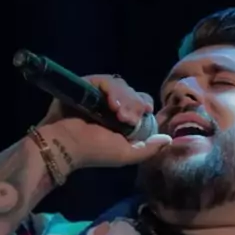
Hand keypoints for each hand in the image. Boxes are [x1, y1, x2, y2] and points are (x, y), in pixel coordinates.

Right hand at [37, 75, 171, 170]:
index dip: (144, 106)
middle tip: (127, 119)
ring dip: (125, 98)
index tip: (142, 113)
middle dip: (135, 104)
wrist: (65, 144)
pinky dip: (112, 90)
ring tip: (118, 113)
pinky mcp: (88, 85)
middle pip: (134, 92)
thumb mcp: (126, 154)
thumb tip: (169, 139)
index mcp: (122, 120)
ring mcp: (99, 94)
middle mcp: (112, 105)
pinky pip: (106, 80)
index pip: (141, 103)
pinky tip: (110, 104)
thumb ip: (148, 149)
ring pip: (122, 85)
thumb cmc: (94, 152)